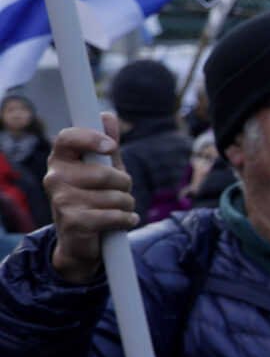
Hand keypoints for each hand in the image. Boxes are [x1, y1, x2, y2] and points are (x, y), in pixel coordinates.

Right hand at [45, 120, 134, 283]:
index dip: (90, 138)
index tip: (111, 146)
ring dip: (126, 204)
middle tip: (119, 191)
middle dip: (125, 184)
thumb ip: (106, 145)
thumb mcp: (102, 169)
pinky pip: (114, 215)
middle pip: (107, 173)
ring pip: (115, 196)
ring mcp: (61, 200)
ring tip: (117, 208)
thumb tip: (108, 116)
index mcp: (61, 159)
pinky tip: (121, 221)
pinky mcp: (73, 222)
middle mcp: (55, 177)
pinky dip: (126, 219)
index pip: (68, 138)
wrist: (80, 240)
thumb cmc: (94, 197)